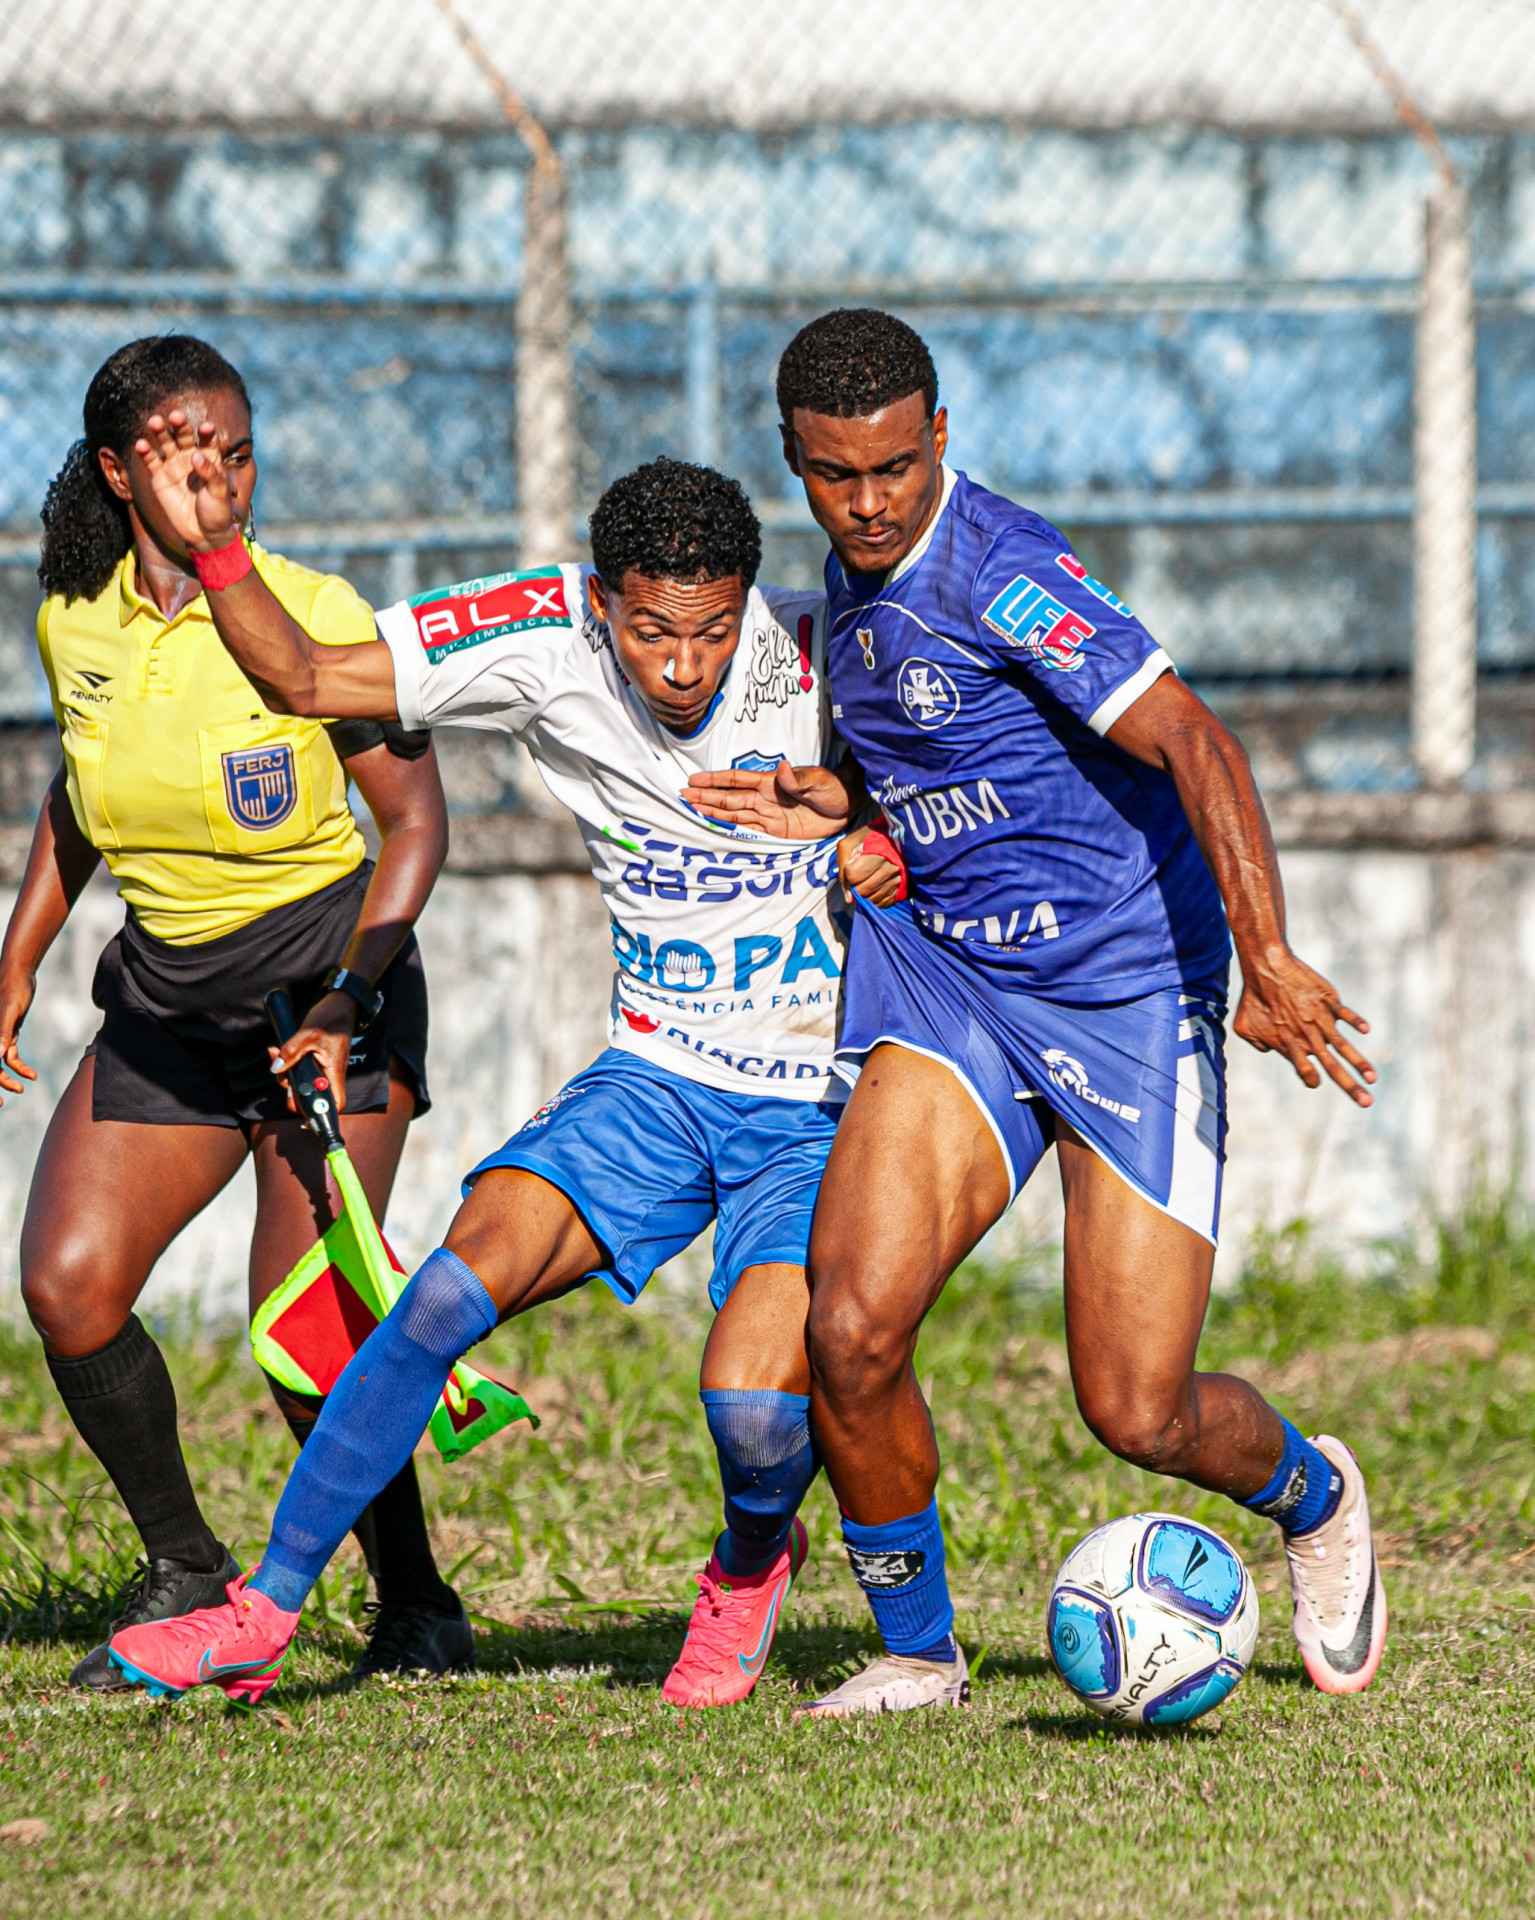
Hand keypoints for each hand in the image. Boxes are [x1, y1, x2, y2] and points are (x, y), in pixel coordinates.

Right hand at [0, 968, 36, 1103]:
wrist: (18, 974)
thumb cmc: (11, 990)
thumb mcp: (7, 1012)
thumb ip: (1, 1034)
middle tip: (5, 1101)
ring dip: (9, 1077)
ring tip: (22, 1088)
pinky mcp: (6, 1034)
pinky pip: (10, 1056)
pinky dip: (20, 1066)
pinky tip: (32, 1075)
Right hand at [134, 410, 238, 554]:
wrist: (203, 534)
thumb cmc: (218, 513)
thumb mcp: (219, 495)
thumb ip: (211, 474)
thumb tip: (196, 455)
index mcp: (210, 459)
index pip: (207, 440)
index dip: (206, 433)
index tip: (206, 427)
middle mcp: (190, 457)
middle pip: (184, 436)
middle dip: (180, 426)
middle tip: (176, 416)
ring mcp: (174, 466)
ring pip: (165, 443)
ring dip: (160, 431)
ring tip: (155, 421)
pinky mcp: (159, 477)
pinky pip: (151, 461)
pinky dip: (145, 452)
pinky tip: (140, 444)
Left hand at [268, 990, 357, 1115]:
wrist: (339, 1005)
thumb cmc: (329, 1019)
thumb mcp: (307, 1034)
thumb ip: (291, 1052)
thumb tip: (276, 1068)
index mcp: (334, 1071)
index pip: (335, 1103)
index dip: (322, 1114)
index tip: (304, 1113)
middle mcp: (330, 1074)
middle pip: (313, 1097)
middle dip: (293, 1093)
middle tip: (283, 1078)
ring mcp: (324, 1069)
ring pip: (304, 1084)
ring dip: (287, 1075)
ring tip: (276, 1053)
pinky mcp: (318, 1063)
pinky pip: (302, 1072)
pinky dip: (289, 1065)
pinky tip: (279, 1052)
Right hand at [684, 761, 852, 838]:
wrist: (848, 806)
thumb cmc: (834, 788)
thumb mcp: (819, 781)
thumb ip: (799, 778)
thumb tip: (784, 768)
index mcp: (771, 783)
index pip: (737, 780)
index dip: (715, 780)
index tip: (694, 780)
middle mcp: (765, 798)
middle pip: (729, 798)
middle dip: (705, 797)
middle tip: (682, 796)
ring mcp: (768, 815)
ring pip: (733, 814)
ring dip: (712, 811)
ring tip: (690, 809)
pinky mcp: (776, 831)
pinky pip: (748, 830)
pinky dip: (731, 828)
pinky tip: (715, 826)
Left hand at [837, 826, 906, 907]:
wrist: (894, 836)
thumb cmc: (868, 839)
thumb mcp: (849, 844)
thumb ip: (843, 869)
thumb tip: (849, 899)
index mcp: (878, 854)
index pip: (853, 875)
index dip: (850, 871)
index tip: (855, 863)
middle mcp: (892, 869)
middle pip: (862, 891)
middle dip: (856, 884)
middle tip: (862, 872)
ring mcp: (899, 880)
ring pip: (872, 899)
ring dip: (866, 892)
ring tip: (869, 878)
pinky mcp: (903, 889)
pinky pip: (883, 904)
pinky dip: (876, 898)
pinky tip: (876, 886)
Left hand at [1234, 944, 1375, 1107]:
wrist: (1267, 967)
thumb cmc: (1253, 998)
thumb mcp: (1243, 1026)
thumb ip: (1257, 1042)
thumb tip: (1268, 1049)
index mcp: (1289, 1045)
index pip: (1306, 1072)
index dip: (1311, 1079)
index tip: (1315, 1080)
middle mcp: (1307, 1037)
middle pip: (1332, 1068)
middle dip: (1350, 1087)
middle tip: (1367, 1103)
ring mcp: (1320, 1020)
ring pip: (1343, 1047)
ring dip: (1360, 1064)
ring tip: (1372, 1079)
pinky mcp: (1329, 1002)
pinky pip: (1346, 1014)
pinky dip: (1356, 1021)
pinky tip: (1366, 1030)